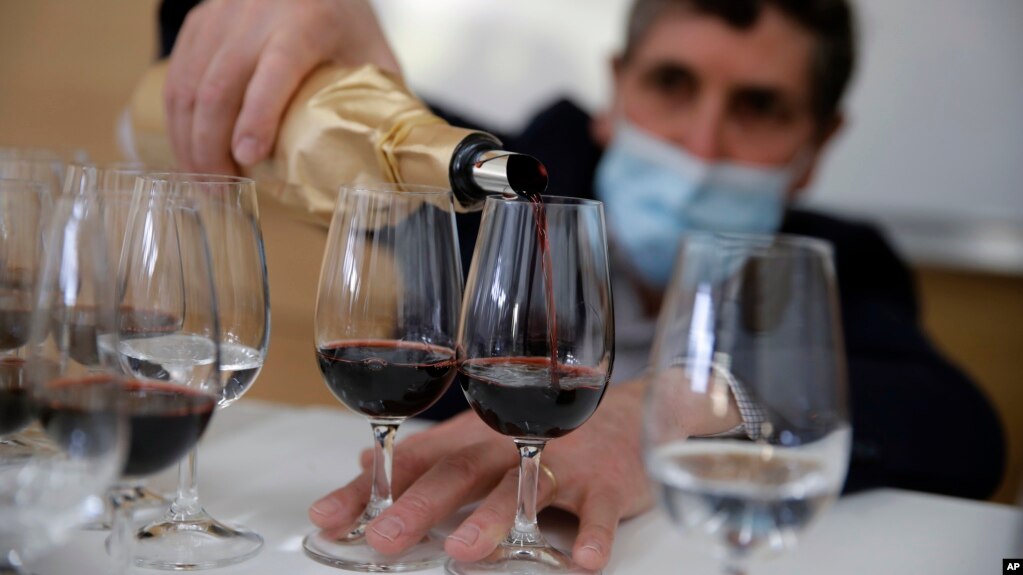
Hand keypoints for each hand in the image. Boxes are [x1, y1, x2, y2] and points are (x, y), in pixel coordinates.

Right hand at [164, 0, 399, 173]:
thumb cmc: (345, 19)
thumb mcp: (373, 54)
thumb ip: (378, 102)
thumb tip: (383, 163)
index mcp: (306, 24)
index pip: (273, 73)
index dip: (256, 119)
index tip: (249, 160)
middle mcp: (255, 16)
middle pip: (218, 88)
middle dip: (212, 148)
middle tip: (223, 191)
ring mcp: (221, 16)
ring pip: (187, 86)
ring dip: (188, 141)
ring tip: (204, 180)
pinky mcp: (199, 22)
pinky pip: (176, 75)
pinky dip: (177, 120)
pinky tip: (188, 150)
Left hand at [308, 380, 652, 570]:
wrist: (624, 412)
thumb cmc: (544, 432)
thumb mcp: (480, 437)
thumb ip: (425, 455)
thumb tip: (364, 463)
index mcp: (473, 440)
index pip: (411, 462)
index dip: (368, 489)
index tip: (326, 515)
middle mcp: (508, 446)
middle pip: (460, 472)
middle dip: (420, 504)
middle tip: (386, 536)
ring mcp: (558, 461)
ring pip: (521, 487)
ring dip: (493, 518)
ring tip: (464, 550)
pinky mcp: (604, 480)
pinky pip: (598, 508)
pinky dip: (592, 533)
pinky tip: (583, 560)